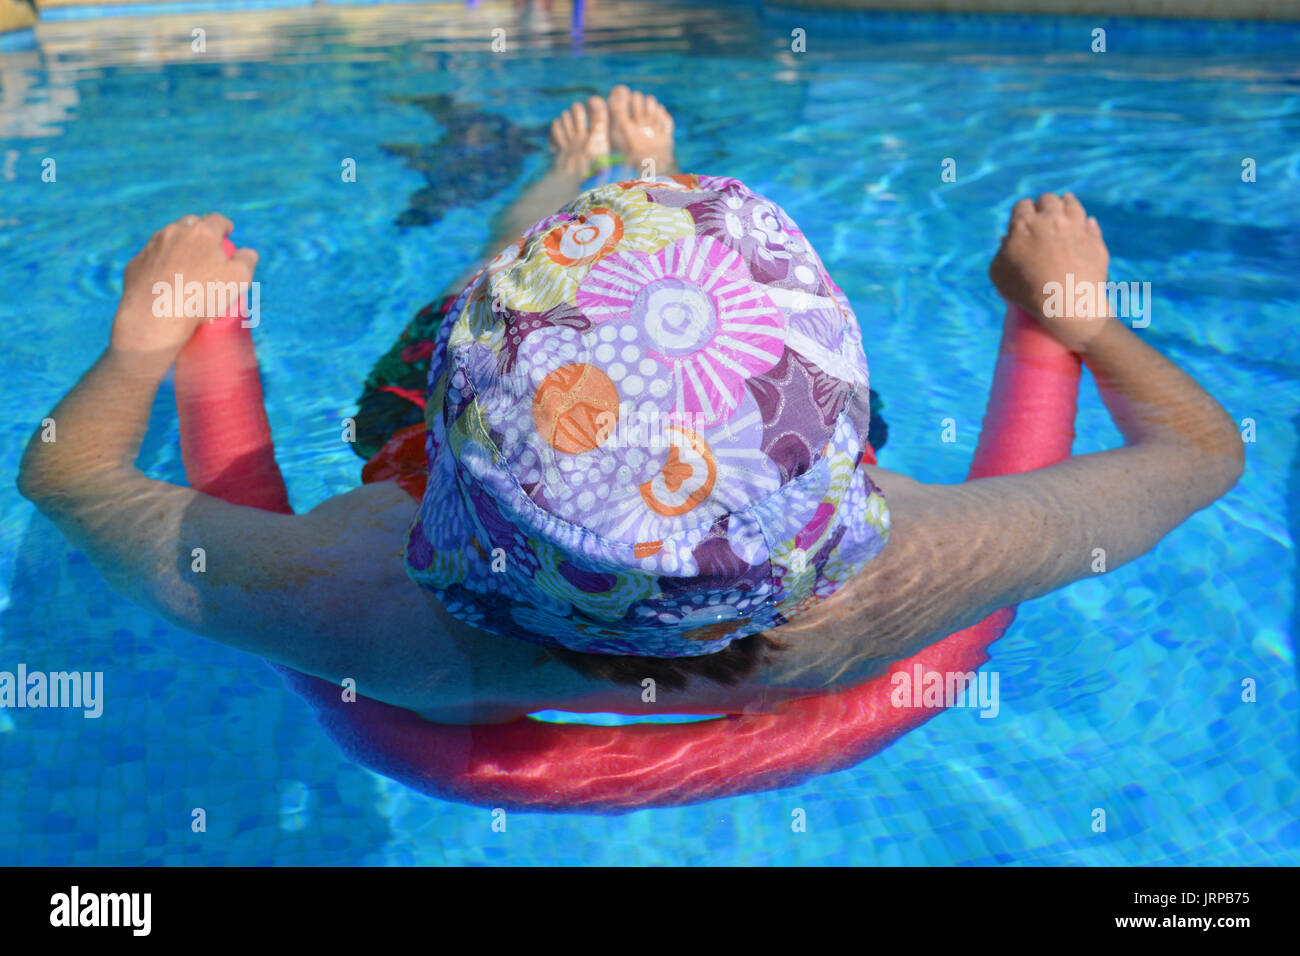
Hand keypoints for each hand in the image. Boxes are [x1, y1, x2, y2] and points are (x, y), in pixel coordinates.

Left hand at [111, 213, 258, 355]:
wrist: (155, 315)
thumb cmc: (202, 296)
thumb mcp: (239, 280)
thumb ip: (247, 261)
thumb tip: (248, 253)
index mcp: (202, 232)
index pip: (217, 220)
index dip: (225, 225)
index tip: (228, 234)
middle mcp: (174, 232)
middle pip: (190, 223)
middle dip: (200, 231)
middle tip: (207, 248)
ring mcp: (151, 246)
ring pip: (168, 238)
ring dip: (178, 245)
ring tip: (186, 265)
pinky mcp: (136, 263)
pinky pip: (152, 258)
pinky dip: (161, 264)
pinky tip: (165, 280)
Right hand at [988, 193, 1110, 352]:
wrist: (1068, 304)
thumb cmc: (1027, 292)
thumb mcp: (999, 274)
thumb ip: (1001, 252)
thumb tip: (1008, 240)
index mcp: (1024, 224)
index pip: (1022, 205)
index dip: (1021, 214)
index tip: (1022, 225)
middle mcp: (1051, 218)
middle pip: (1047, 199)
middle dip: (1043, 207)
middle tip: (1042, 221)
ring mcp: (1076, 226)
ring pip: (1071, 203)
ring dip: (1065, 206)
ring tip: (1063, 218)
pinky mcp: (1095, 238)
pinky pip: (1090, 222)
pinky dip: (1085, 225)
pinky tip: (1081, 232)